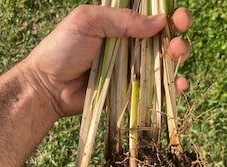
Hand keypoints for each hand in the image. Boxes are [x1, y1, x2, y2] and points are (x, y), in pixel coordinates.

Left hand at [25, 5, 191, 116]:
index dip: (169, 15)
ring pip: (162, 62)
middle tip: (176, 42)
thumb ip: (122, 20)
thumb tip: (159, 21)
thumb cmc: (63, 49)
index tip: (177, 18)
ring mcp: (130, 69)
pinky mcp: (128, 90)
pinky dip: (170, 87)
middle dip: (177, 37)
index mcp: (119, 24)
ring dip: (177, 59)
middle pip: (162, 39)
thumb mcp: (88, 22)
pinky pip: (154, 88)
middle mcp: (128, 45)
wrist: (49, 87)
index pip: (151, 16)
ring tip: (176, 56)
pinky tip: (178, 85)